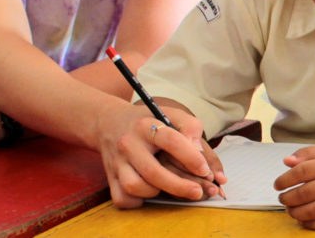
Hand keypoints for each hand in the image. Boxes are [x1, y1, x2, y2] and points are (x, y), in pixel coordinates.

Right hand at [96, 102, 214, 208]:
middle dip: (179, 186)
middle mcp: (129, 143)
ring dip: (155, 191)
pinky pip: (122, 199)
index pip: (171, 140)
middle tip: (197, 192)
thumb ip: (191, 128)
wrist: (110, 123)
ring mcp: (117, 162)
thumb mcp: (170, 114)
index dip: (191, 157)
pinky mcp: (110, 178)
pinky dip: (137, 201)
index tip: (204, 169)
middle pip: (153, 171)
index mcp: (146, 125)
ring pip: (135, 186)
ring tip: (166, 185)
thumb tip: (202, 156)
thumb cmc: (147, 122)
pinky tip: (148, 192)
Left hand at [274, 146, 314, 229]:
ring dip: (296, 213)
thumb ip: (307, 154)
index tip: (277, 185)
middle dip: (288, 198)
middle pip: (306, 193)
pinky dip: (312, 224)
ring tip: (290, 210)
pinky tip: (303, 220)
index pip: (302, 171)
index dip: (285, 179)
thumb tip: (286, 161)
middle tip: (282, 199)